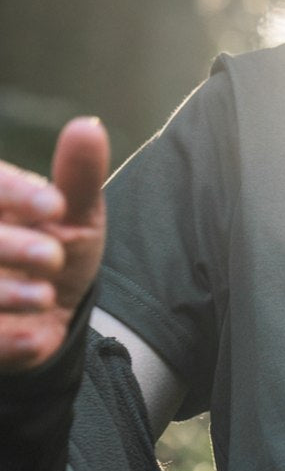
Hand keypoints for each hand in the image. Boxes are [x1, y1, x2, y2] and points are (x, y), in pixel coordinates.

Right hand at [0, 118, 108, 369]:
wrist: (48, 316)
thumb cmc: (54, 249)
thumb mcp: (74, 216)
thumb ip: (78, 177)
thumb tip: (89, 127)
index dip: (16, 193)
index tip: (57, 205)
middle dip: (9, 244)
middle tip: (52, 255)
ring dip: (4, 291)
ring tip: (45, 296)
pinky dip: (4, 342)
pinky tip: (33, 341)